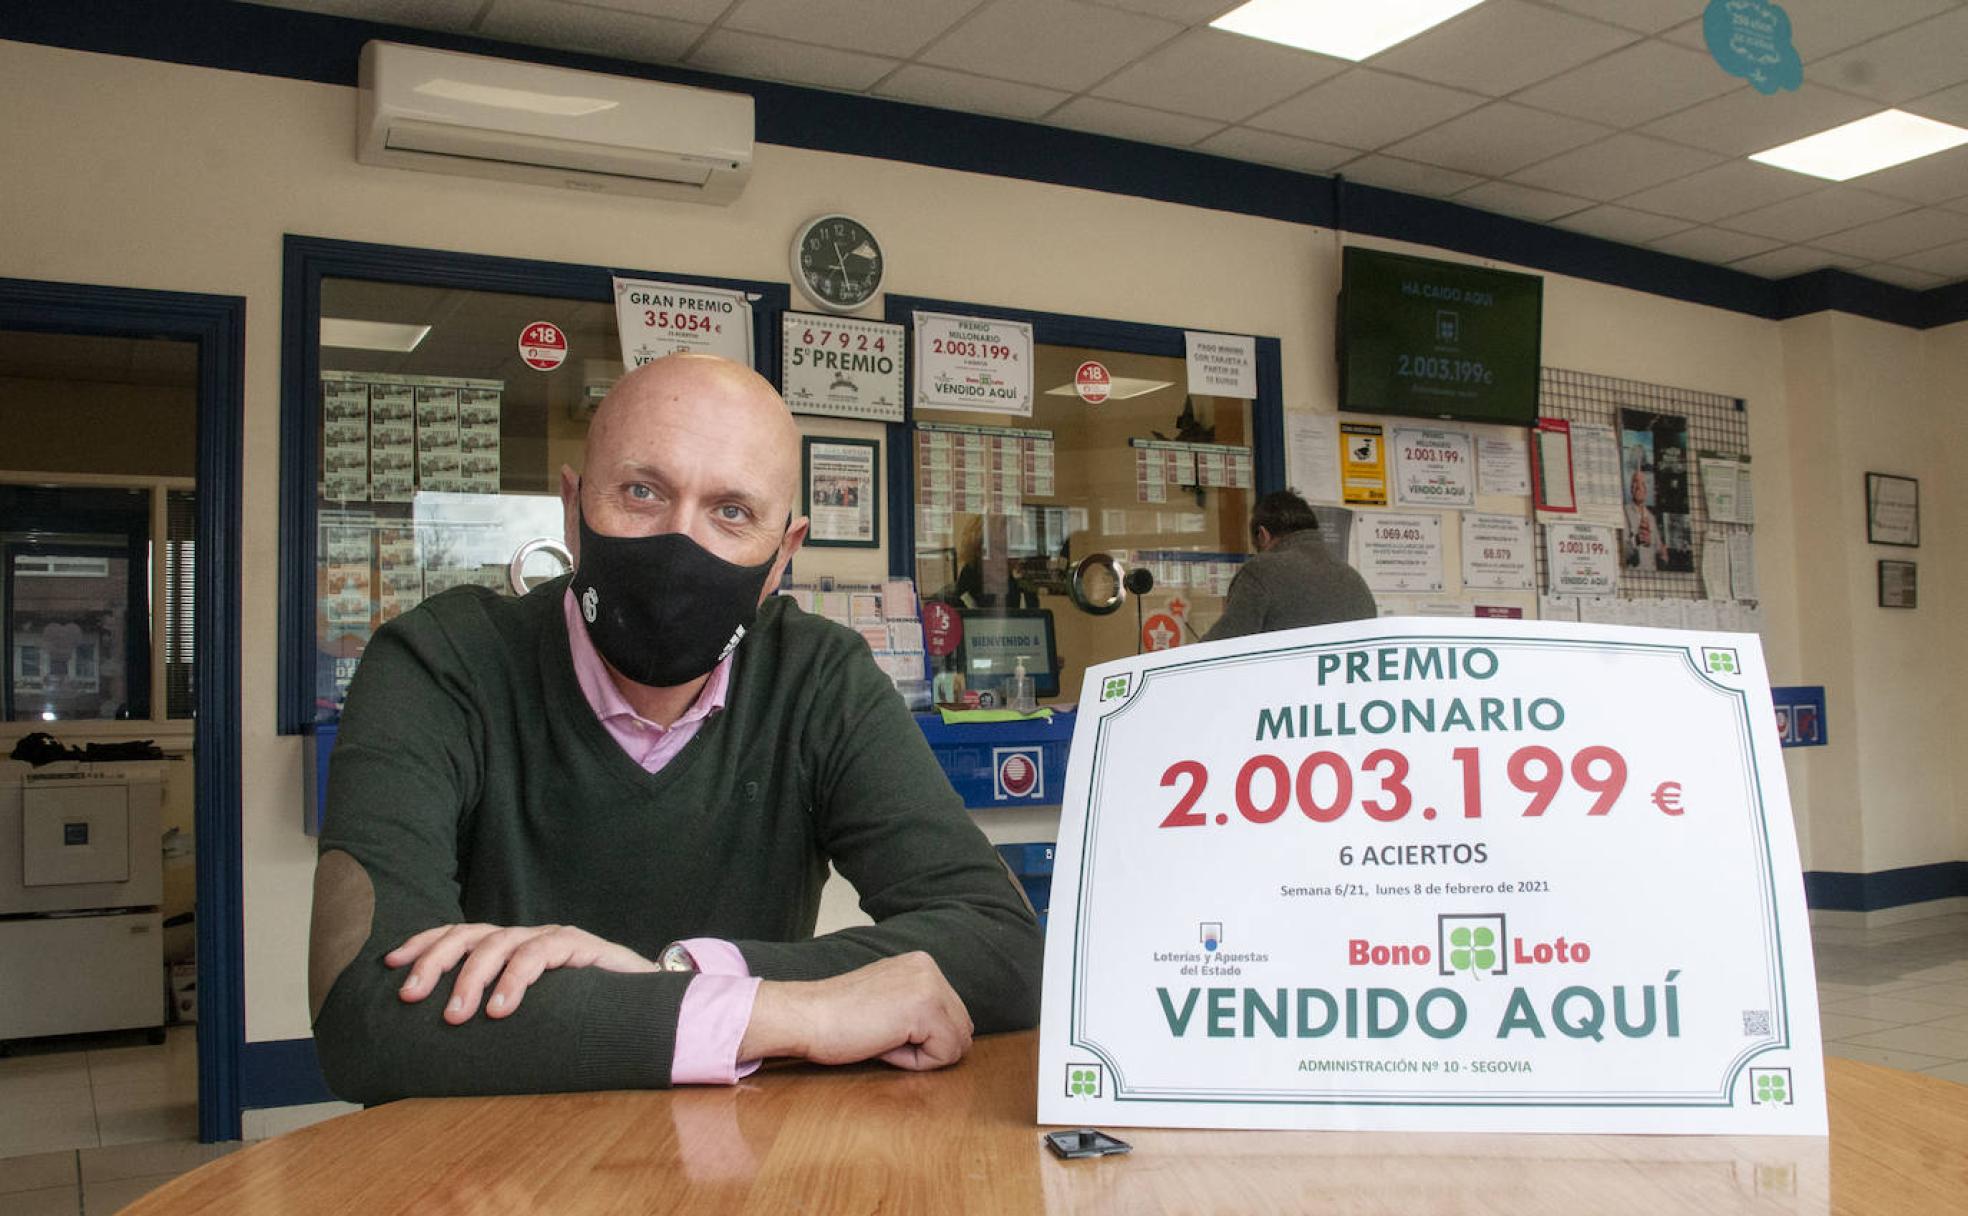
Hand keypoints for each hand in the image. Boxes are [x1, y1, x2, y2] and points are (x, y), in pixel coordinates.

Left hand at [386, 923, 657, 1023]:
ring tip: (457, 1017)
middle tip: (412, 997)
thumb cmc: (581, 1014)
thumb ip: (495, 1015)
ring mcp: (552, 938)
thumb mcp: (530, 1014)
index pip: (457, 935)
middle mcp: (525, 937)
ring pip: (499, 943)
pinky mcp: (579, 945)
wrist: (648, 1002)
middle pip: (469, 934)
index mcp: (508, 949)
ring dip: (471, 978)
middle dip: (435, 961)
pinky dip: (516, 979)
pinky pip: (540, 953)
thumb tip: (439, 1046)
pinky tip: (501, 1008)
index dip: (423, 945)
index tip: (390, 966)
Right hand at [739, 952, 972, 1071]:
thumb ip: (916, 1007)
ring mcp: (930, 986)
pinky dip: (914, 1062)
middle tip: (881, 1036)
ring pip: (956, 1044)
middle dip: (926, 1046)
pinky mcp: (925, 1009)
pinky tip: (882, 1043)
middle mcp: (930, 968)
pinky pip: (944, 1055)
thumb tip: (949, 1035)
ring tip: (882, 1038)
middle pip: (961, 1030)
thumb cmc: (835, 1018)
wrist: (804, 1016)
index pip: (952, 1017)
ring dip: (921, 1054)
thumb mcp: (886, 1001)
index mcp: (921, 964)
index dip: (920, 1039)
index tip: (880, 1027)